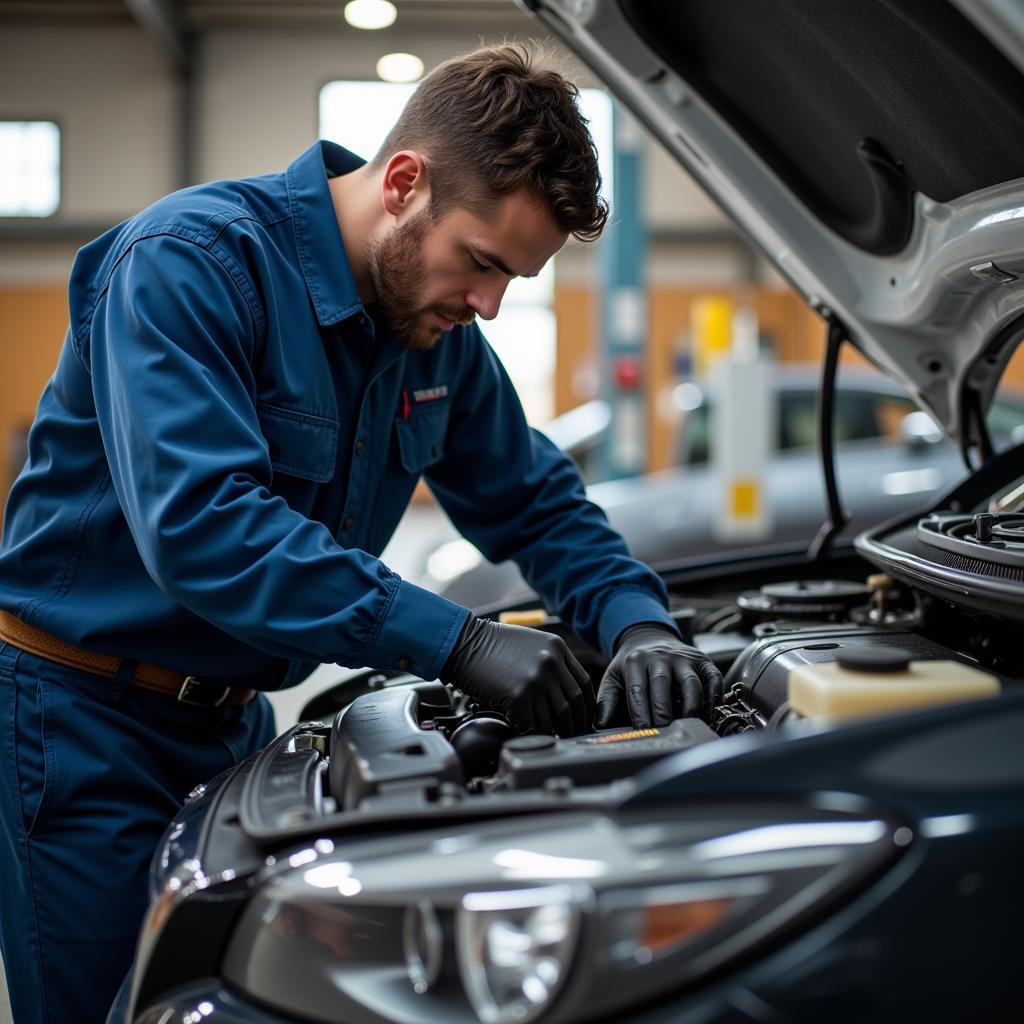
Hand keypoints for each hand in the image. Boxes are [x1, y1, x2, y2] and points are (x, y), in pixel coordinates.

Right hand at [440, 618, 595, 736]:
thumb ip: (551, 661)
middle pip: (573, 703)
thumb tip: (561, 692)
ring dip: (553, 732)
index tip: (582, 718)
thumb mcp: (530, 643)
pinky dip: (532, 734)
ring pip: (555, 718)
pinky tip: (527, 734)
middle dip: (574, 724)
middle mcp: (551, 663)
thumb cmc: (490, 644)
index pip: (584, 683)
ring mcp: (536, 680)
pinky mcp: (518, 697)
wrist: (462, 643)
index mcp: (557, 648)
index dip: (585, 706)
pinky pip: (533, 726)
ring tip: (549, 737)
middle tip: (569, 734)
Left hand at [596, 623, 723, 727]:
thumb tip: (600, 725)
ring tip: (688, 725)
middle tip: (664, 732)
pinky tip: (708, 713)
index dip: (640, 713)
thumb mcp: (613, 678)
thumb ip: (606, 701)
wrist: (649, 637)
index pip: (637, 690)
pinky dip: (713, 697)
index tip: (642, 731)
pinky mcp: (703, 660)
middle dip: (663, 711)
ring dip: (691, 706)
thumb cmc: (631, 665)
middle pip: (663, 685)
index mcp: (635, 661)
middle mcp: (660, 657)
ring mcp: (683, 657)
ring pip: (690, 682)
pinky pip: (712, 678)